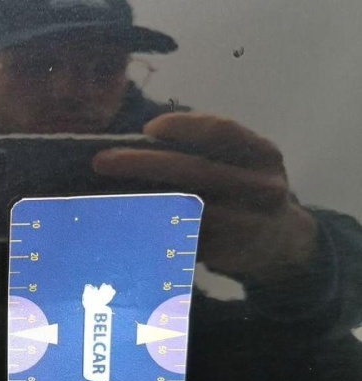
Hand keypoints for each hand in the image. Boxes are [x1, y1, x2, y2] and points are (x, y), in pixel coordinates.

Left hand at [92, 113, 318, 283]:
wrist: (280, 243)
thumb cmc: (244, 191)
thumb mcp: (242, 164)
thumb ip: (205, 152)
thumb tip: (138, 142)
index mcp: (263, 156)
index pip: (222, 132)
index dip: (183, 126)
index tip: (147, 128)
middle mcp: (261, 188)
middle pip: (194, 171)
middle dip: (142, 163)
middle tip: (102, 161)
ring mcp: (245, 224)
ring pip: (183, 208)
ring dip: (138, 199)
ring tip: (103, 192)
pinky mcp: (226, 253)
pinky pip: (180, 238)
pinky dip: (149, 228)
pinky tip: (121, 222)